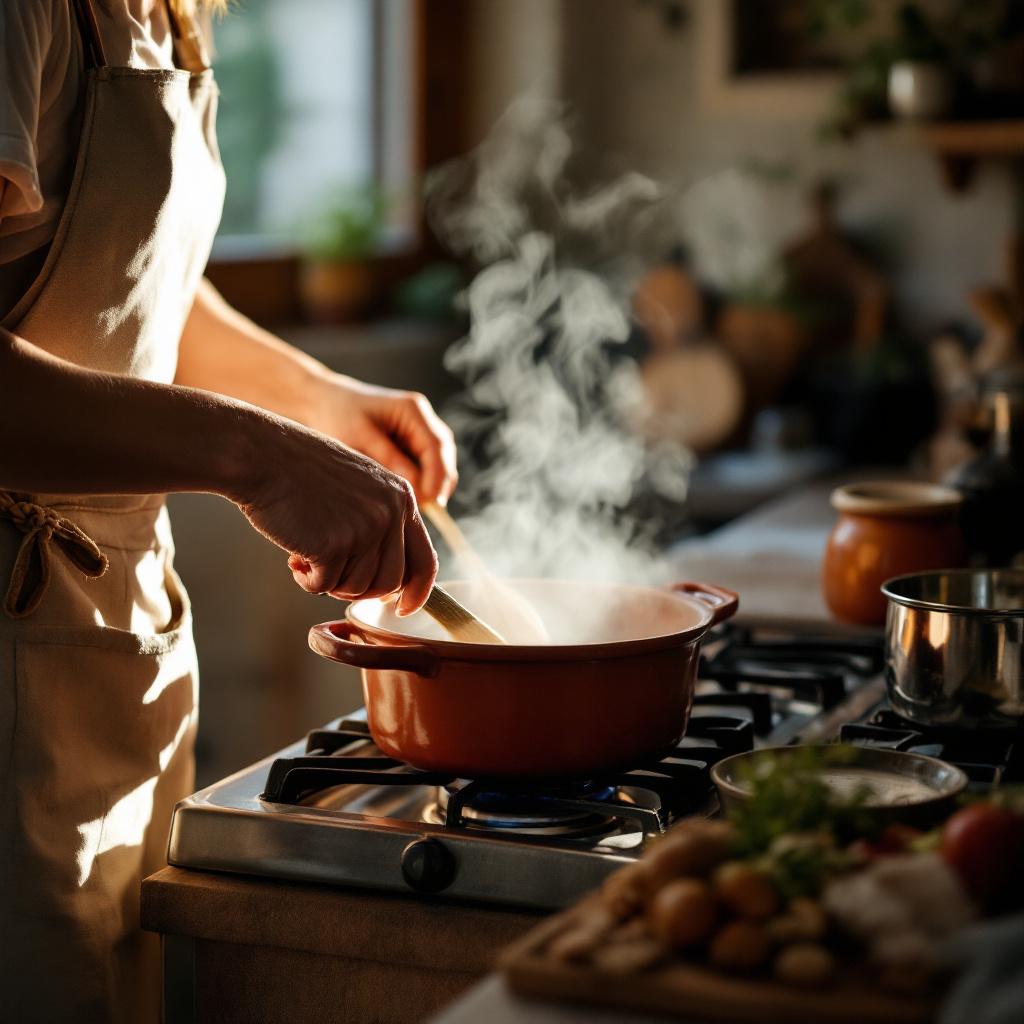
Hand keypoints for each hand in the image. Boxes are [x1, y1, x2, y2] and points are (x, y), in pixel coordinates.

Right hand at [237, 415, 437, 614]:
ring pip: (357, 588)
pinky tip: (294, 558)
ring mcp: (364, 529)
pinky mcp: (333, 544)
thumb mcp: (359, 484)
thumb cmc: (301, 471)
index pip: (425, 560)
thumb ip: (380, 521)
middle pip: (390, 582)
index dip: (416, 592)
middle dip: (359, 588)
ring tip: (307, 556)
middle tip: (330, 573)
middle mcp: (390, 513)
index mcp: (401, 497)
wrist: (261, 454)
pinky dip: (307, 580)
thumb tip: (390, 580)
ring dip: (330, 582)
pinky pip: (325, 586)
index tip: (402, 608)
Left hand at [310, 375, 457, 504]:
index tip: (430, 500)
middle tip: (425, 508)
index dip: (437, 475)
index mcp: (413, 410)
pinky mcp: (411, 441)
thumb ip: (390, 460)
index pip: (436, 446)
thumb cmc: (338, 416)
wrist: (322, 402)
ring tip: (416, 504)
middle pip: (444, 455)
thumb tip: (416, 486)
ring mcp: (419, 430)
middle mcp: (422, 419)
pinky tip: (409, 494)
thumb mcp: (361, 438)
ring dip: (431, 482)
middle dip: (438, 482)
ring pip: (438, 462)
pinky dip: (421, 480)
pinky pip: (424, 464)